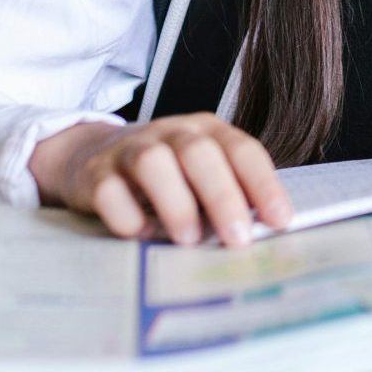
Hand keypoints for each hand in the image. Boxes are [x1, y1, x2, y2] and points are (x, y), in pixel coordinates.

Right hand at [29, 114, 292, 247]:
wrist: (91, 155)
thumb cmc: (165, 173)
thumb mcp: (201, 174)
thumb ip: (231, 193)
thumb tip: (265, 232)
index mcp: (206, 131)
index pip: (242, 150)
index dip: (264, 184)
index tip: (280, 220)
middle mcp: (170, 133)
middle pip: (199, 153)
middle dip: (222, 197)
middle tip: (238, 239)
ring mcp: (130, 150)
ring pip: (153, 163)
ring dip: (175, 203)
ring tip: (188, 240)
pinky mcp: (95, 175)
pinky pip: (108, 191)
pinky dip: (126, 216)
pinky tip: (140, 235)